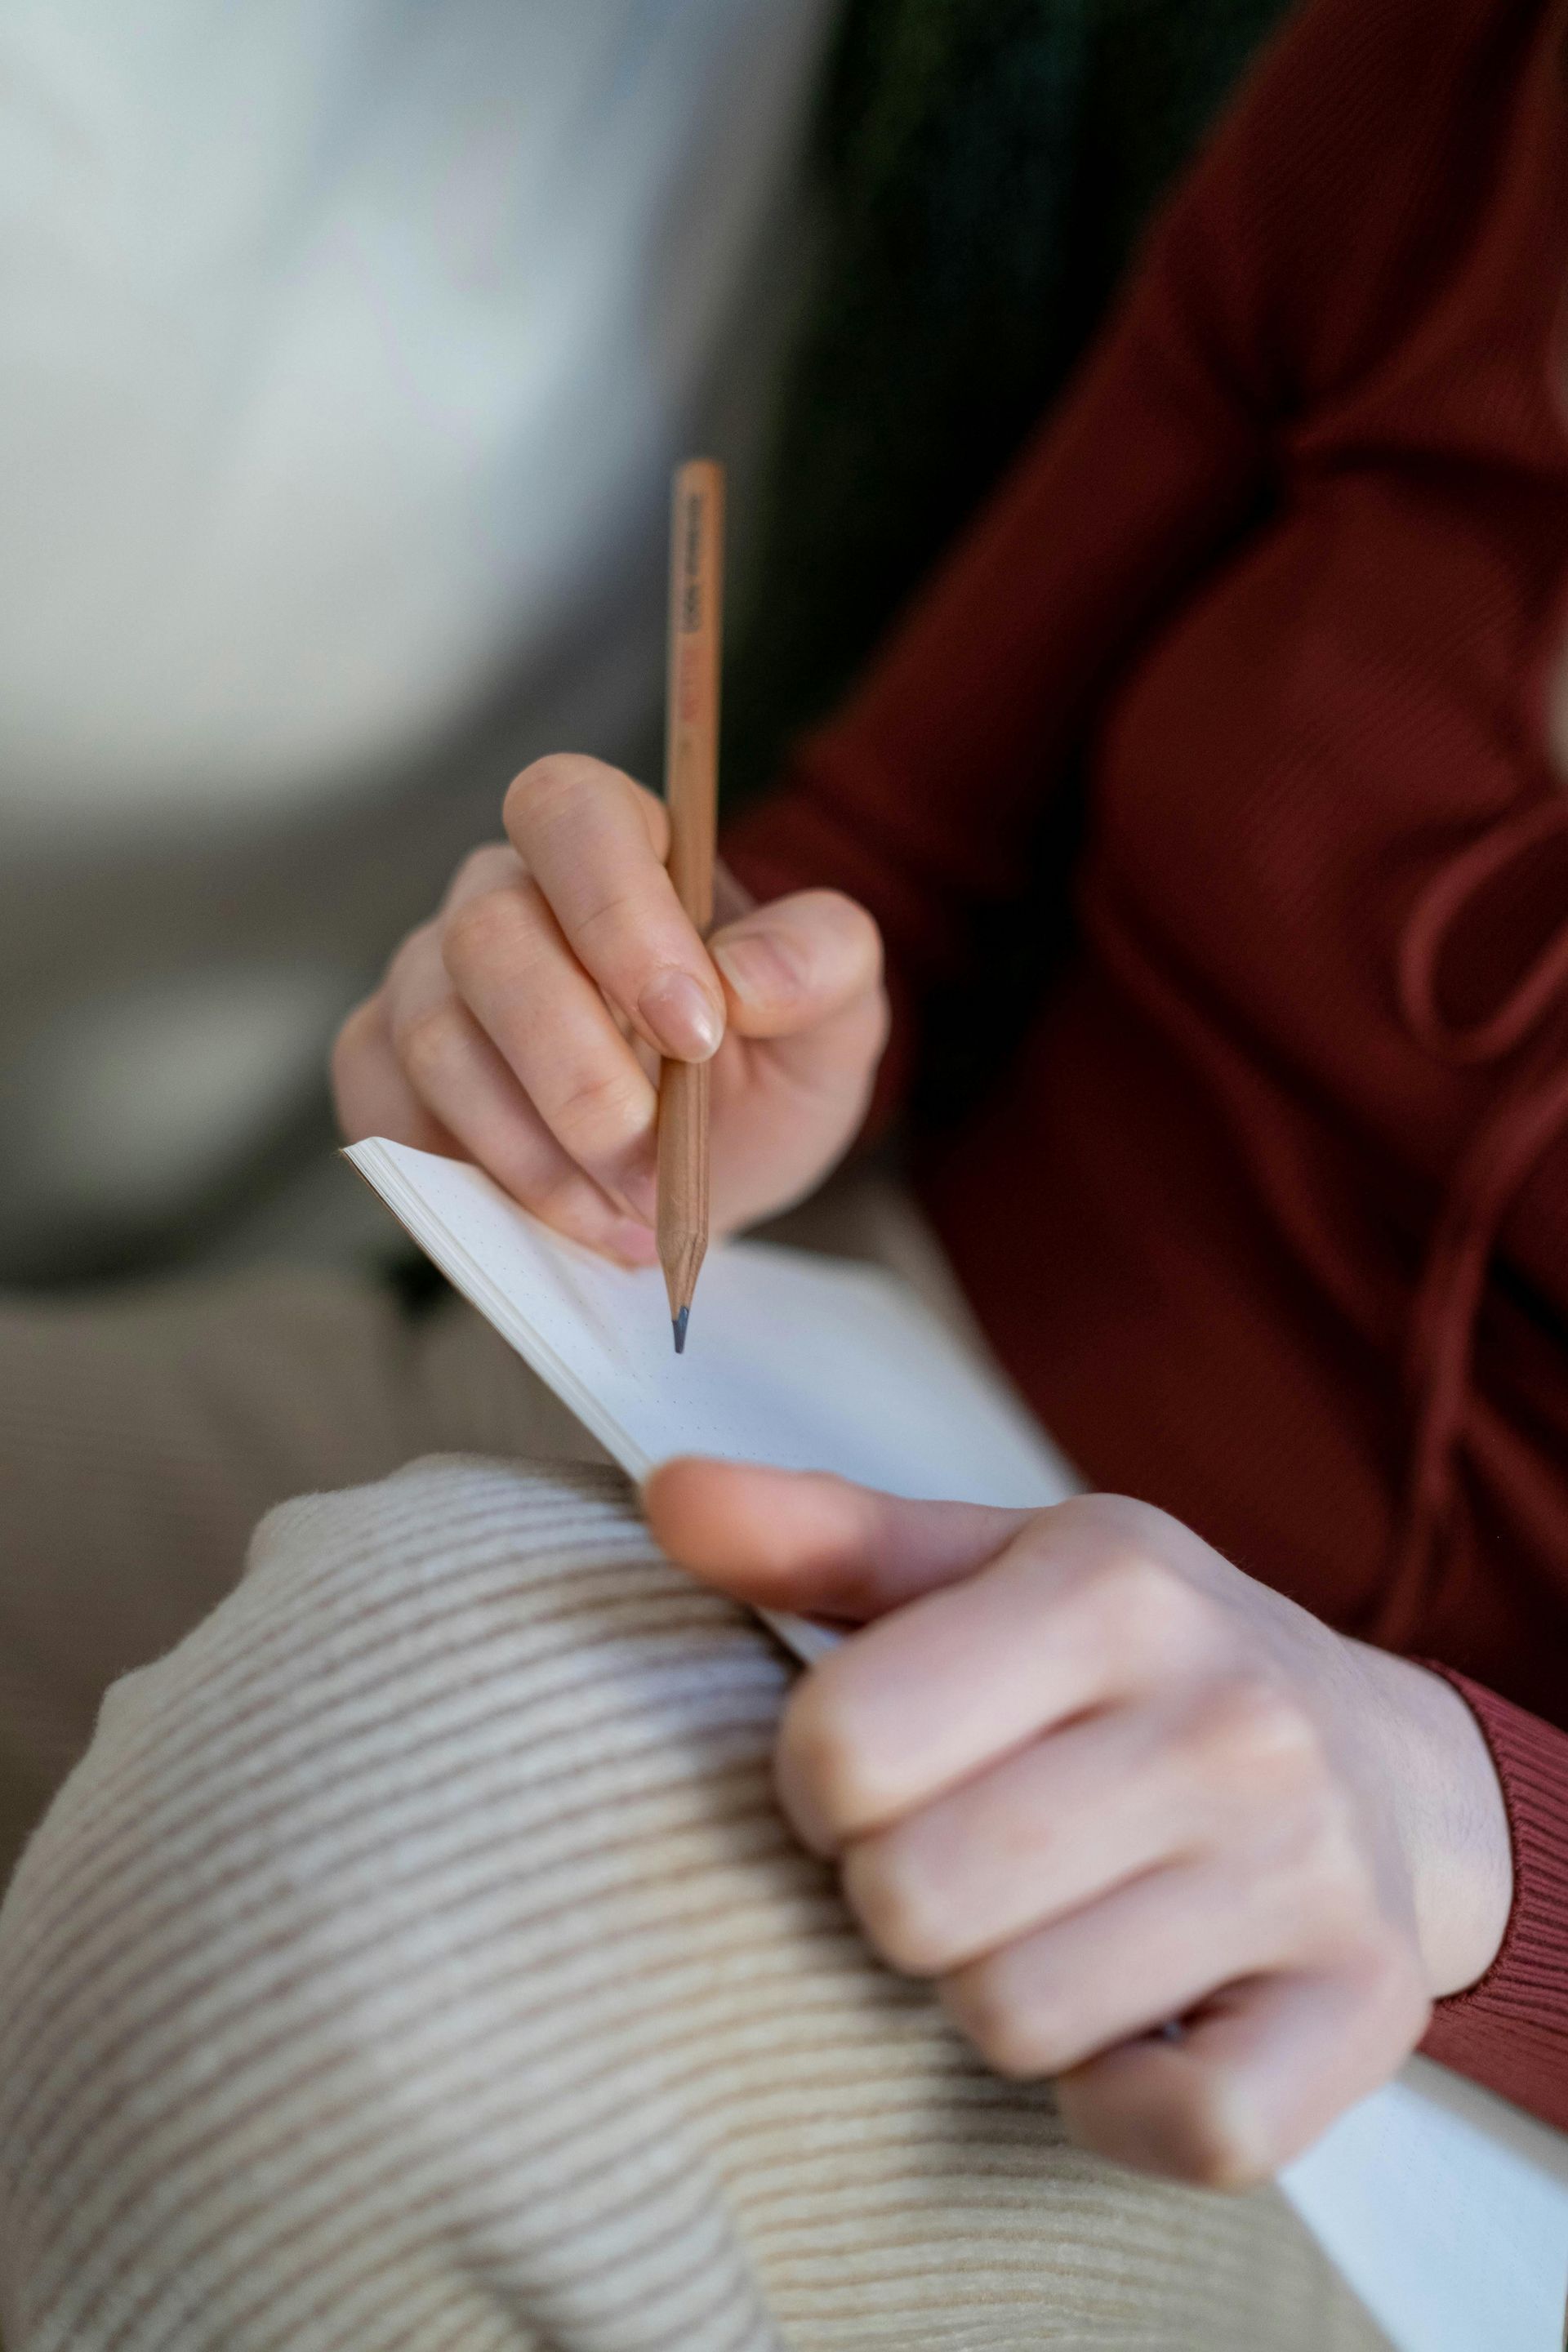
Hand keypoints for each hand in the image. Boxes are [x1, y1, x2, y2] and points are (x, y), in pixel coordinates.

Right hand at [333, 755, 887, 1261]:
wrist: (704, 1163)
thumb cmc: (759, 1065)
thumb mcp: (837, 1018)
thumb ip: (825, 964)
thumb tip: (747, 977)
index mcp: (615, 842)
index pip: (571, 812)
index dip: (617, 916)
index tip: (693, 1032)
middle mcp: (502, 891)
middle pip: (489, 937)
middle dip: (578, 1073)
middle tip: (655, 1169)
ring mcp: (429, 977)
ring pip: (435, 1036)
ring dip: (533, 1149)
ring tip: (625, 1218)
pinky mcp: (384, 1066)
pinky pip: (385, 1110)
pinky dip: (471, 1181)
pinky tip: (559, 1218)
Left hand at [645, 1464, 1513, 2185]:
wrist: (1377, 1754)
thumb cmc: (1137, 1656)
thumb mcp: (989, 1561)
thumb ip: (820, 1536)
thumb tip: (668, 1497)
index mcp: (1111, 1586)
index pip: (842, 1743)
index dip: (815, 1780)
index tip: (869, 1775)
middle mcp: (1224, 1718)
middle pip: (911, 1899)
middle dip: (896, 1893)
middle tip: (956, 1854)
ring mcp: (1307, 1867)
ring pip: (1016, 2020)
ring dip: (992, 1994)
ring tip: (1039, 1919)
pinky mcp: (1364, 2006)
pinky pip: (1187, 2127)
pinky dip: (1123, 2104)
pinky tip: (1127, 2020)